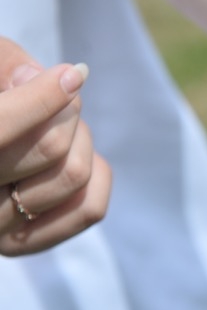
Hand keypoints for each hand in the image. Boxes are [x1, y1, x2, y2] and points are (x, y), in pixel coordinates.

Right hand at [0, 38, 110, 254]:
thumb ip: (6, 65)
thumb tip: (44, 79)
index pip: (1, 129)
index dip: (44, 98)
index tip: (73, 74)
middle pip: (51, 148)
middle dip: (65, 112)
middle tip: (57, 98)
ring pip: (73, 175)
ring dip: (79, 140)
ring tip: (54, 129)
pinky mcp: (22, 244)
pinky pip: (89, 208)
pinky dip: (95, 174)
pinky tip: (72, 158)